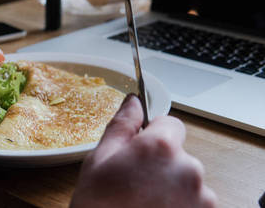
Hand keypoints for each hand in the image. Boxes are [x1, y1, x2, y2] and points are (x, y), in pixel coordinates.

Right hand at [70, 94, 216, 207]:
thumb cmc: (99, 204)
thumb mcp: (100, 159)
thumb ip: (122, 125)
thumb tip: (133, 101)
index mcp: (161, 146)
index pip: (170, 123)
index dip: (152, 135)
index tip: (139, 149)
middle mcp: (188, 167)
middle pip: (178, 152)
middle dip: (160, 161)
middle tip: (134, 180)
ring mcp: (200, 195)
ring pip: (186, 177)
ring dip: (171, 183)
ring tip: (143, 200)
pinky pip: (194, 199)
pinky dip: (179, 202)